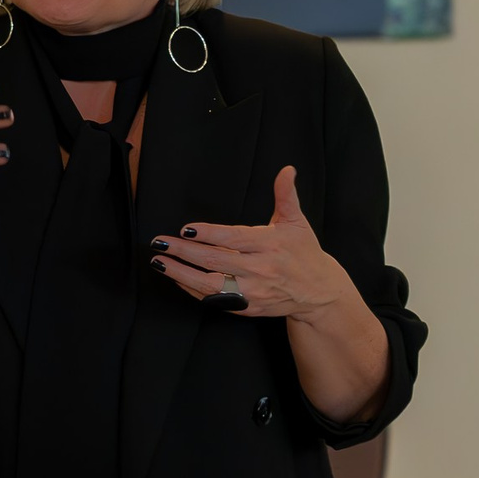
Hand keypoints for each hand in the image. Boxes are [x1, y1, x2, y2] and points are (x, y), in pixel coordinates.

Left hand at [150, 167, 358, 323]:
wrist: (318, 292)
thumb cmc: (304, 253)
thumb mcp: (296, 221)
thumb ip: (286, 195)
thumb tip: (287, 170)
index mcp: (270, 244)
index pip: (233, 239)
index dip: (209, 234)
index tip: (187, 228)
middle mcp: (260, 269)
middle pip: (215, 260)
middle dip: (184, 251)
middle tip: (160, 242)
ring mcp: (252, 291)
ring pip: (210, 284)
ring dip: (181, 274)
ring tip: (160, 262)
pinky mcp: (247, 307)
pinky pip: (215, 299)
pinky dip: (193, 289)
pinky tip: (177, 278)